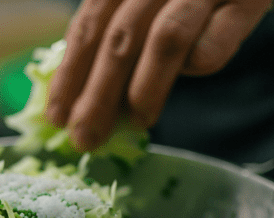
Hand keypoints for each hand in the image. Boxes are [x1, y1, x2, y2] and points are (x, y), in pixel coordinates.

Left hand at [46, 0, 271, 150]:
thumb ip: (110, 31)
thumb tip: (74, 95)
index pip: (89, 24)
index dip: (70, 73)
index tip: (58, 116)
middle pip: (120, 37)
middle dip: (97, 94)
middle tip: (85, 138)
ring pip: (165, 38)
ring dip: (145, 88)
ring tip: (135, 122)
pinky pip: (215, 42)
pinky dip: (198, 62)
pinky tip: (189, 73)